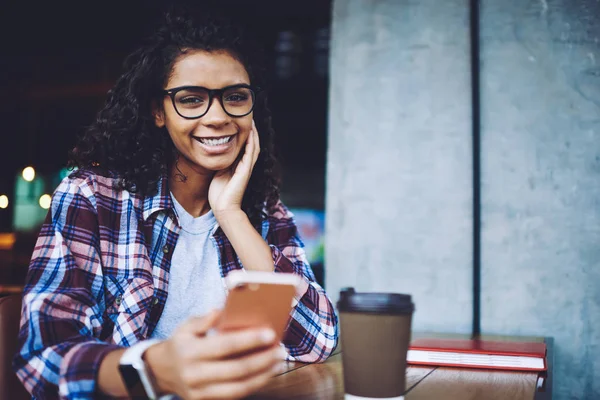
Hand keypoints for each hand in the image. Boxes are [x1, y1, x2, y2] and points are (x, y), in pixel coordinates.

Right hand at [145, 310, 284, 399]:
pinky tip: (265, 374)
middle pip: (237, 370)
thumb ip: (204, 320)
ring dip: (263, 376)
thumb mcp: (185, 327)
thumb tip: (222, 311)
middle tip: (280, 350)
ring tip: (278, 363)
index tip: (269, 334)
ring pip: (239, 388)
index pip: (225, 346)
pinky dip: (253, 385)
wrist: (160, 371)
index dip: (249, 340)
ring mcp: (199, 392)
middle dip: (262, 360)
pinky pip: (234, 396)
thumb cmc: (180, 344)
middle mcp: (194, 374)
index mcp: (190, 351)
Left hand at [208, 121, 259, 217]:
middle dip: (251, 130)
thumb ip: (220, 164)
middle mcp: (245, 165)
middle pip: (252, 144)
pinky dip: (251, 142)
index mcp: (238, 166)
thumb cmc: (219, 194)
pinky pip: (250, 153)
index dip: (245, 133)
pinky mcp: (245, 171)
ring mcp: (246, 168)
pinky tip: (250, 132)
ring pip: (253, 146)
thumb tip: (214, 154)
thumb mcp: (218, 173)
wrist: (223, 208)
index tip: (241, 121)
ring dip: (253, 133)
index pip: (245, 146)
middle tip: (250, 116)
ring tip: (252, 120)